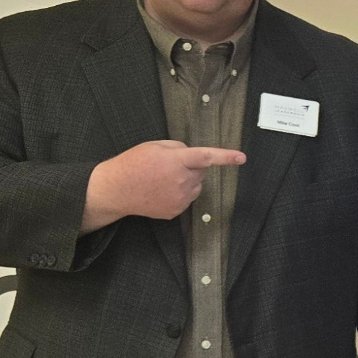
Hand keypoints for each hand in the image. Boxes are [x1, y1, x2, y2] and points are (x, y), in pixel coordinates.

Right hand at [82, 140, 246, 230]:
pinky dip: (179, 193)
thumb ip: (179, 148)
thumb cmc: (133, 164)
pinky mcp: (176, 211)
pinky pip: (187, 198)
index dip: (226, 157)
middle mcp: (181, 181)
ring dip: (186, 180)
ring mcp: (180, 198)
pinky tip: (161, 190)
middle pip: (201, 171)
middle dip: (191, 167)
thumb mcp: (155, 146)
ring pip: (196, 186)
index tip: (241, 158)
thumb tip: (193, 155)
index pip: (206, 157)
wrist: (116, 190)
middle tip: (168, 166)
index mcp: (176, 161)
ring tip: (162, 179)